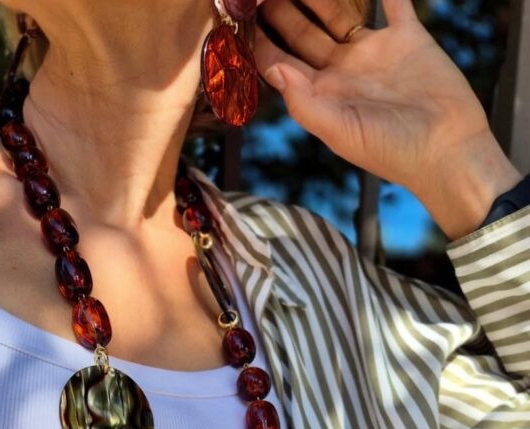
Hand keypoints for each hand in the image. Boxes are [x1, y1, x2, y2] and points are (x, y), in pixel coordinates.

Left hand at [254, 0, 522, 238]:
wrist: (447, 150)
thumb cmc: (391, 152)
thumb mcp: (341, 132)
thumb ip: (305, 103)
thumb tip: (274, 69)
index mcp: (320, 95)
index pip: (279, 63)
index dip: (259, 40)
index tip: (242, 15)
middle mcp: (341, 71)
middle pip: (302, 32)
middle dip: (281, 9)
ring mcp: (372, 53)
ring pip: (338, 11)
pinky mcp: (407, 38)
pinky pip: (392, 2)